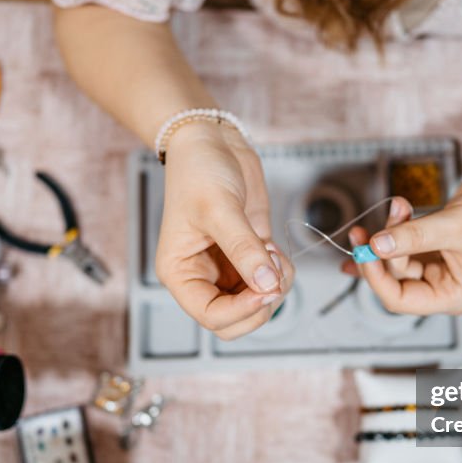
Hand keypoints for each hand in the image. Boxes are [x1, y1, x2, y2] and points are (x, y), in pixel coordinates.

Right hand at [155, 121, 293, 339]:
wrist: (213, 141)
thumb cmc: (198, 170)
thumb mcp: (219, 208)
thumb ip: (244, 250)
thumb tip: (266, 285)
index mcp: (180, 273)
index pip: (210, 316)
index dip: (241, 311)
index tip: (265, 289)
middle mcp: (202, 276)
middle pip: (235, 321)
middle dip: (261, 305)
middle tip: (273, 275)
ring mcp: (228, 268)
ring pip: (257, 304)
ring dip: (275, 286)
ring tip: (271, 252)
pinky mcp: (250, 256)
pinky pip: (271, 281)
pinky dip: (281, 272)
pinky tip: (272, 246)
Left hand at [342, 169, 461, 314]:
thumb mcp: (454, 225)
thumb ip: (413, 237)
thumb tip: (376, 245)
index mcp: (451, 296)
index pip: (399, 300)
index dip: (376, 278)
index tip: (364, 250)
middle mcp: (441, 287)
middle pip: (392, 279)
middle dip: (380, 250)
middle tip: (368, 226)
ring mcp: (435, 268)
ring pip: (394, 258)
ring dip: (390, 232)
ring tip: (400, 204)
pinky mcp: (431, 248)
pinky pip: (402, 245)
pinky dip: (395, 228)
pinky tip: (390, 213)